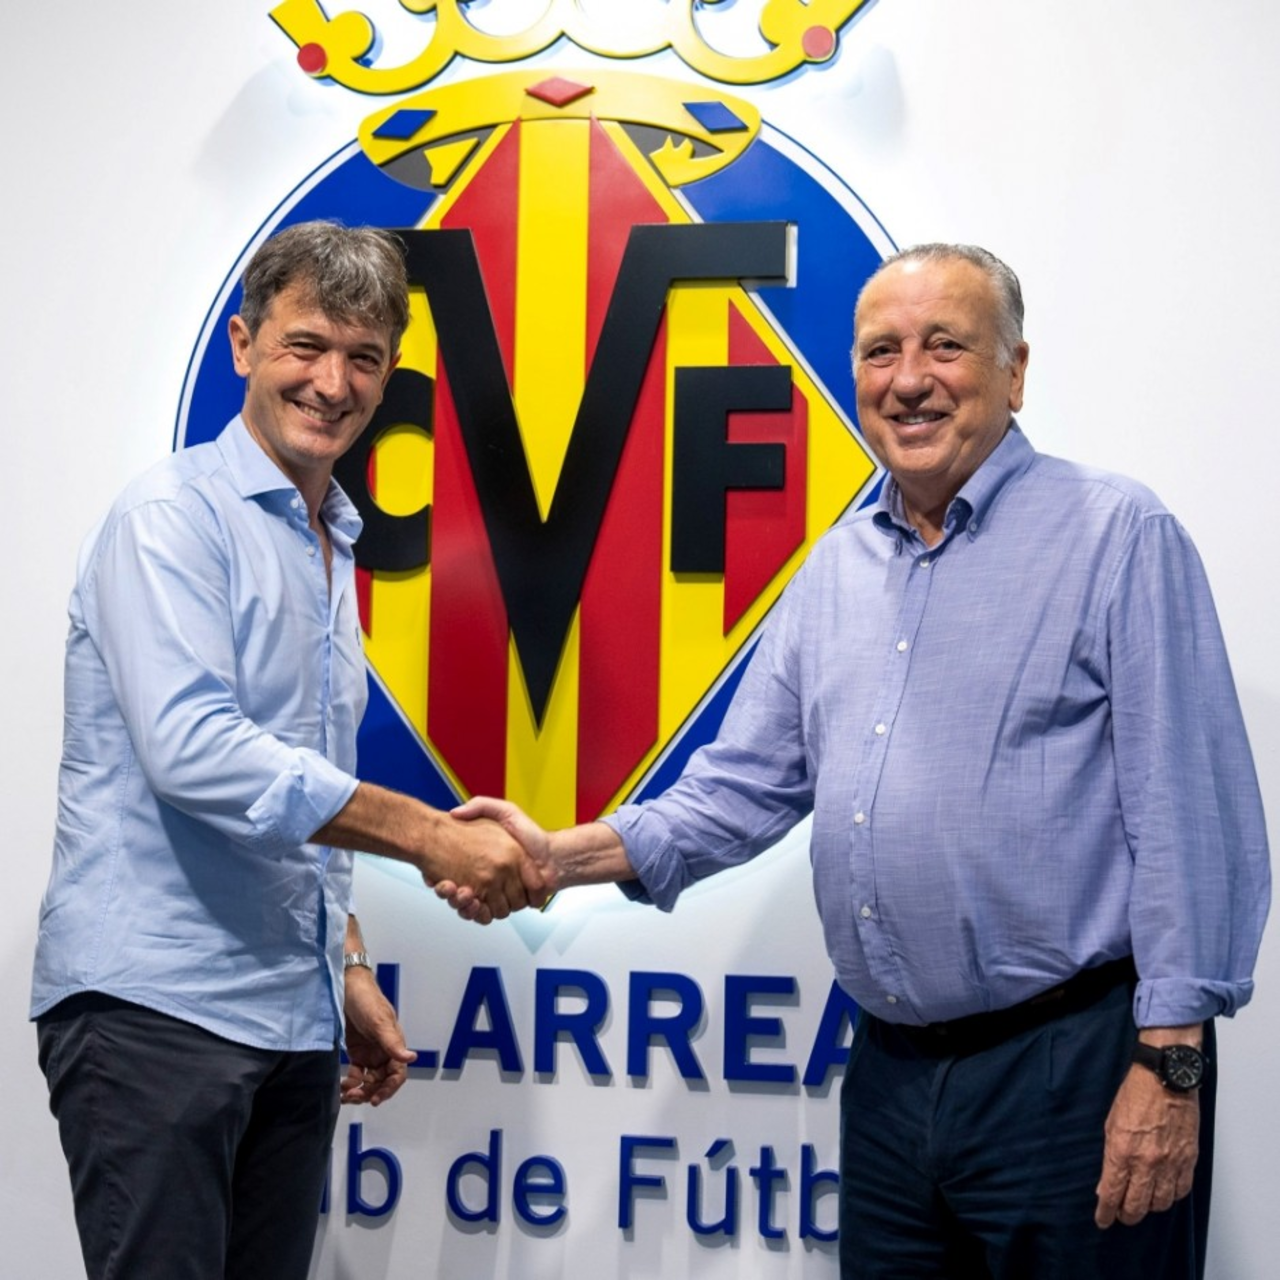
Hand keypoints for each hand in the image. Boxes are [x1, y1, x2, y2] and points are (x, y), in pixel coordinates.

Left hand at [341, 966, 416, 1105]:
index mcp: (394, 1044)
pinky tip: (341, 1087)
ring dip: (358, 1091)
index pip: (397, 1074)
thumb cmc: (366, 1001)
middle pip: (381, 1081)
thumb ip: (393, 1042)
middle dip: (369, 1092)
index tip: (375, 1099)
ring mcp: (369, 1053)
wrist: (345, 987)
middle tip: (353, 1096)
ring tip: (345, 1094)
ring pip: (368, 1081)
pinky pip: (355, 1075)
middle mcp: (384, 1052)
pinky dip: (350, 1083)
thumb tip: (412, 1058)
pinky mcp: (356, 1053)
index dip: (388, 1089)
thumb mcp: (379, 1022)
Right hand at [439, 797, 554, 921]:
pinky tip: (470, 902)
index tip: (436, 872)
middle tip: (443, 884)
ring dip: (459, 901)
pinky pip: (482, 914)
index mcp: (484, 859)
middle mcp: (487, 877)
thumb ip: (482, 806)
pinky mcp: (502, 904)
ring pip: (467, 904)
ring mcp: (494, 892)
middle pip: (458, 889)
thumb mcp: (505, 812)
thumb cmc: (531, 835)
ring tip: (456, 891)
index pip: (453, 868)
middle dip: (449, 890)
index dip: (443, 874)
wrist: (554, 857)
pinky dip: (474, 912)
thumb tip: (455, 813)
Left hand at [1094, 1063, 1199, 1226]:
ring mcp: (1170, 1163)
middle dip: (1127, 1215)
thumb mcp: (1111, 1124)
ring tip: (1143, 1202)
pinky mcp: (1188, 1160)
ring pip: (1161, 1203)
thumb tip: (1106, 1183)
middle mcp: (1146, 1162)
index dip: (1106, 1212)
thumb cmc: (1134, 1096)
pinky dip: (1172, 1196)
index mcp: (1122, 1151)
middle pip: (1137, 1205)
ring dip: (1150, 1207)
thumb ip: (1110, 1157)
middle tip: (1122, 1215)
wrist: (1165, 1078)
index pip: (1112, 1193)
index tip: (1103, 1220)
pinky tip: (1164, 1192)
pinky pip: (1181, 1190)